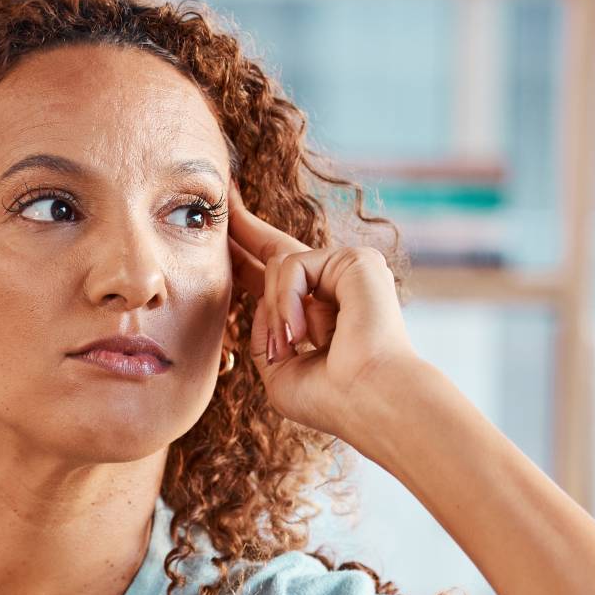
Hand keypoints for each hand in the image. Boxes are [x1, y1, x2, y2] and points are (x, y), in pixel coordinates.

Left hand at [226, 191, 419, 439]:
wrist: (370, 401)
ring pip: (279, 265)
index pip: (275, 278)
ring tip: (290, 344)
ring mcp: (348, 271)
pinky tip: (301, 332)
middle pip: (279, 250)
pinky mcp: (357, 260)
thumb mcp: (279, 369)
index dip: (246, 255)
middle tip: (225, 194)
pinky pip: (293, 265)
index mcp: (318, 314)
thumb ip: (264, 332)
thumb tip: (258, 295)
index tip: (224, 229)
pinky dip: (287, 300)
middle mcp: (335, 287)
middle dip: (244, 228)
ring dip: (274, 309)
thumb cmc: (331, 398)